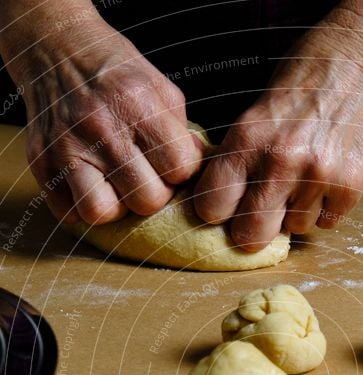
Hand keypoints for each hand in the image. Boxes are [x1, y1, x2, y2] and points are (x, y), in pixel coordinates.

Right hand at [9, 7, 202, 224]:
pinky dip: (82, 206)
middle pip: (146, 200)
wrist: (54, 48)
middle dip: (153, 192)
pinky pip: (69, 213)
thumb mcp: (159, 88)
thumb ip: (182, 132)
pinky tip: (90, 185)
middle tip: (145, 175)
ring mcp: (66, 147)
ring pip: (102, 213)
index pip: (179, 167)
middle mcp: (100, 126)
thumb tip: (196, 170)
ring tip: (116, 187)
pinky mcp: (41, 162)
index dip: (182, 171)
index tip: (170, 161)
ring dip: (115, 207)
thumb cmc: (114, 73)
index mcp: (136, 103)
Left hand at [193, 23, 362, 249]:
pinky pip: (326, 223)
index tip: (225, 208)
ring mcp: (319, 175)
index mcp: (247, 139)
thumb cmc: (301, 87)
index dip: (217, 212)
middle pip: (250, 234)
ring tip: (304, 178)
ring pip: (293, 228)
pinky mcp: (351, 185)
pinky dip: (325, 208)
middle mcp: (282, 160)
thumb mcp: (254, 116)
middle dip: (252, 231)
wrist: (361, 61)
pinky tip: (328, 177)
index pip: (212, 206)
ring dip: (295, 213)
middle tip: (260, 215)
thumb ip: (238, 161)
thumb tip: (220, 208)